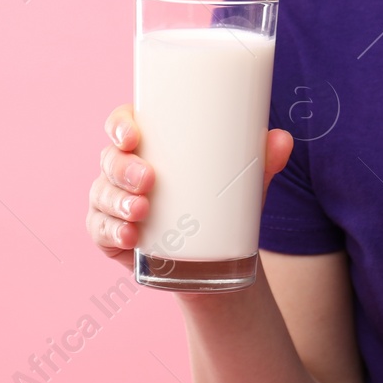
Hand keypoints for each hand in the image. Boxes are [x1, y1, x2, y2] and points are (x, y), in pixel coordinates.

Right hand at [86, 103, 294, 270]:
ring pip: (102, 194)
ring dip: (117, 202)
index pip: (122, 123)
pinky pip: (99, 230)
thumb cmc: (220, 202)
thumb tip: (282, 139)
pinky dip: (111, 232)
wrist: (215, 258)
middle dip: (124, 168)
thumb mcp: (242, 181)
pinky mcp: (111, 234)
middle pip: (110, 159)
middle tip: (149, 180)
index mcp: (151, 144)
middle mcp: (125, 169)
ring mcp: (113, 201)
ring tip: (142, 211)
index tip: (133, 135)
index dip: (120, 124)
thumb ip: (262, 160)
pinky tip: (129, 236)